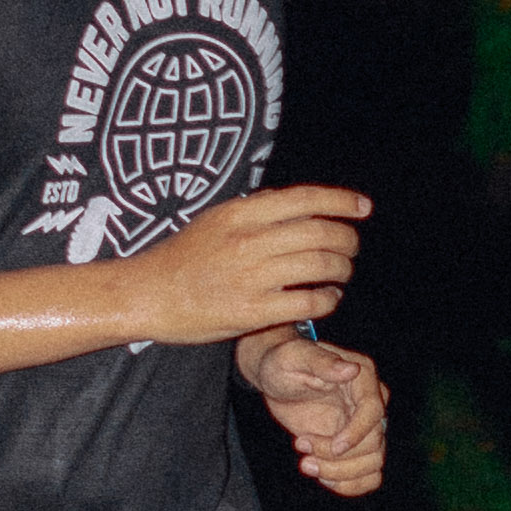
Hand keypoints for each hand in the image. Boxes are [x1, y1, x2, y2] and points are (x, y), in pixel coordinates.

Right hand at [124, 182, 365, 345]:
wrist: (147, 294)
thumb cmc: (181, 258)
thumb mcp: (215, 220)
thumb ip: (254, 211)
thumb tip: (292, 202)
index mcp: (241, 214)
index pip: (304, 199)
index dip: (341, 201)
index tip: (363, 207)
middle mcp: (248, 241)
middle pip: (319, 233)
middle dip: (347, 240)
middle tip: (352, 248)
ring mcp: (251, 277)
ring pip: (319, 266)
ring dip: (341, 270)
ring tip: (341, 274)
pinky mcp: (252, 312)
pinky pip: (307, 303)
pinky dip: (327, 300)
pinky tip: (327, 299)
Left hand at [242, 326, 388, 495]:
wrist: (276, 379)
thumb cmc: (283, 362)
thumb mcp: (294, 357)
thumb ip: (321, 362)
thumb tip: (350, 369)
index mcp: (363, 377)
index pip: (373, 411)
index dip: (356, 433)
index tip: (333, 447)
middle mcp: (371, 403)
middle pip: (374, 444)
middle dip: (336, 456)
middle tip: (301, 446)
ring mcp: (365, 427)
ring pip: (372, 464)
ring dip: (339, 473)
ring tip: (305, 464)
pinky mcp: (354, 446)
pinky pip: (368, 475)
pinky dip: (348, 484)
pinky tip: (321, 476)